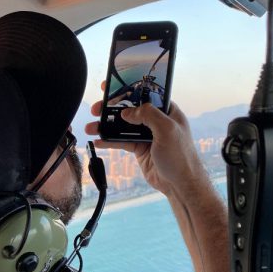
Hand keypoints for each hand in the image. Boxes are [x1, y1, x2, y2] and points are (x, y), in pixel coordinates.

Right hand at [85, 96, 206, 197]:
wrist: (180, 184)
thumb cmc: (181, 156)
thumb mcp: (167, 130)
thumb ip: (148, 115)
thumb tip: (127, 112)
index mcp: (167, 111)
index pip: (145, 94)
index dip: (128, 89)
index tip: (110, 86)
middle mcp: (156, 121)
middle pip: (130, 109)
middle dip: (111, 108)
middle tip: (96, 109)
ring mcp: (147, 135)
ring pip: (122, 126)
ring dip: (106, 126)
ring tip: (91, 127)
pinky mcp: (140, 149)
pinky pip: (121, 142)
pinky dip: (109, 141)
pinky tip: (98, 141)